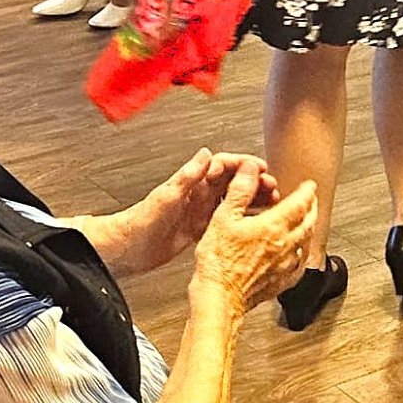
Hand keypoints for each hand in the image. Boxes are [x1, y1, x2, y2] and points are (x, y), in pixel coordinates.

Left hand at [97, 149, 280, 276]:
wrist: (128, 248)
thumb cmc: (142, 221)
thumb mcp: (167, 195)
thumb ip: (188, 175)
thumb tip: (205, 154)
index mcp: (191, 182)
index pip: (223, 166)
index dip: (243, 165)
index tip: (261, 168)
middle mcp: (197, 194)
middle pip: (232, 182)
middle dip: (253, 182)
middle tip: (273, 187)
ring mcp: (199, 212)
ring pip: (232, 201)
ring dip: (251, 199)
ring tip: (271, 203)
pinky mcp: (199, 230)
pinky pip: (225, 220)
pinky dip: (241, 220)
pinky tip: (254, 224)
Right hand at [191, 165, 316, 315]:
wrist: (219, 298)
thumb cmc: (218, 262)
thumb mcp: (223, 217)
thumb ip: (240, 191)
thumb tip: (251, 170)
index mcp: (273, 227)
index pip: (299, 204)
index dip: (307, 191)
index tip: (310, 185)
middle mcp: (284, 246)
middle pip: (309, 223)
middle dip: (312, 208)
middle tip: (312, 201)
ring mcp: (284, 267)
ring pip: (306, 244)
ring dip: (309, 230)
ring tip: (306, 224)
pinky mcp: (279, 284)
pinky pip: (299, 267)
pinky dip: (301, 256)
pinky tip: (296, 257)